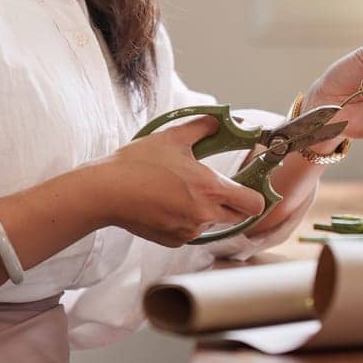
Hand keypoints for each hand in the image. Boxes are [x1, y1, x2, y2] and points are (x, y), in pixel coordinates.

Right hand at [97, 116, 266, 246]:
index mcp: (210, 189)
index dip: (255, 195)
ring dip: (206, 210)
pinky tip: (166, 204)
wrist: (106, 192)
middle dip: (232, 202)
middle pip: (237, 216)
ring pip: (211, 223)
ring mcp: (188, 231)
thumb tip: (218, 121)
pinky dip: (186, 220)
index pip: (254, 204)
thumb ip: (201, 127)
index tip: (249, 185)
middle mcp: (204, 215)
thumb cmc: (137, 164)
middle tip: (216, 186)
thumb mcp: (172, 137)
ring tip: (181, 190)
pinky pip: (190, 232)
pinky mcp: (173, 241)